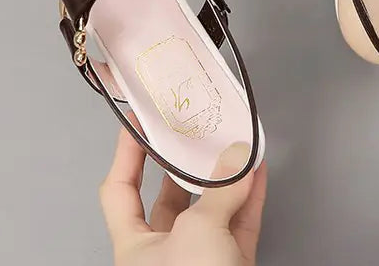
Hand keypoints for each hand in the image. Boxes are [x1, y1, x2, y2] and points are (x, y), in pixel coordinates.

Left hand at [99, 129, 266, 265]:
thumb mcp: (198, 233)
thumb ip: (220, 190)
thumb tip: (239, 155)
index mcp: (135, 247)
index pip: (120, 190)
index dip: (126, 155)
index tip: (137, 125)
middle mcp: (165, 252)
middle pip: (172, 196)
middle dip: (186, 163)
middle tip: (195, 130)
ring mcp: (201, 260)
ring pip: (212, 208)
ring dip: (227, 176)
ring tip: (235, 144)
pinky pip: (241, 223)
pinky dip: (250, 196)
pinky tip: (257, 170)